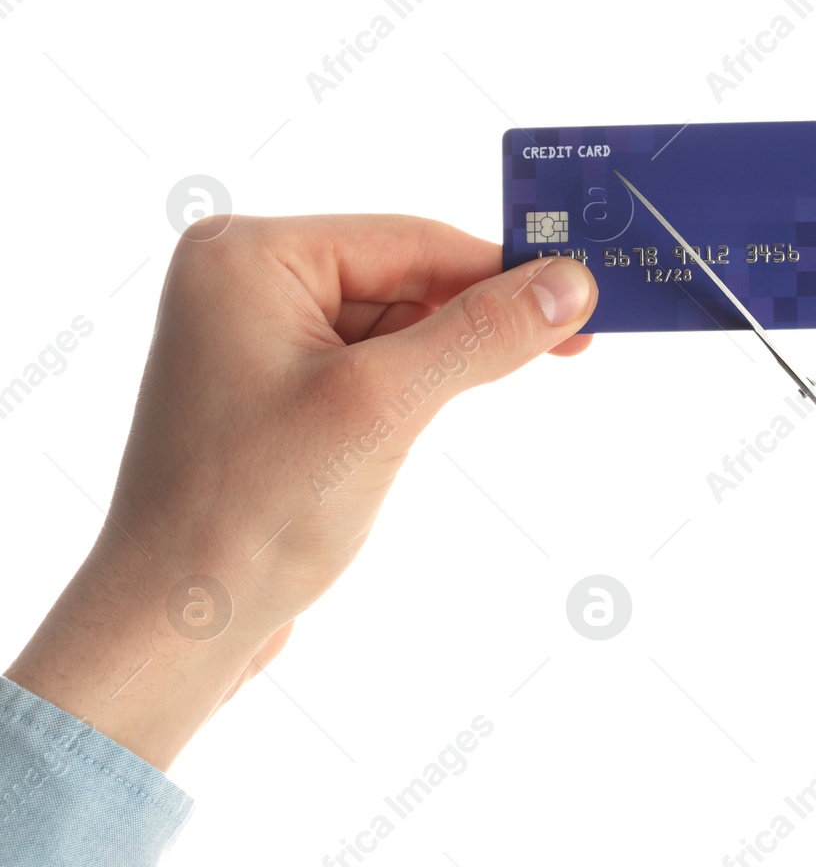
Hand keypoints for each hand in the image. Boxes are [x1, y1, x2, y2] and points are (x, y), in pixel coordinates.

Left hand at [5, 215, 596, 768]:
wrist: (177, 626)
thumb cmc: (253, 512)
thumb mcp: (383, 406)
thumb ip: (480, 334)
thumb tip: (572, 280)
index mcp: (248, 257)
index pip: (410, 240)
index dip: (504, 269)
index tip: (587, 291)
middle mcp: (243, 284)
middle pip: (405, 277)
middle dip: (478, 318)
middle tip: (572, 342)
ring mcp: (256, 341)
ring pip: (395, 326)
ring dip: (447, 361)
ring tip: (490, 396)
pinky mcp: (274, 395)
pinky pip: (370, 367)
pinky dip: (416, 390)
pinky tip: (433, 420)